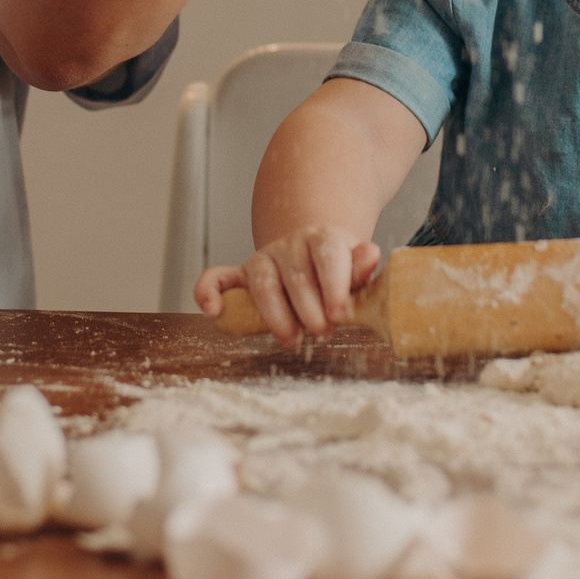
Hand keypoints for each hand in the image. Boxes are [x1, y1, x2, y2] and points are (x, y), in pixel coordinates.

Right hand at [192, 225, 381, 345]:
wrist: (312, 251)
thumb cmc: (336, 268)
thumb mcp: (354, 265)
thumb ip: (360, 266)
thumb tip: (371, 254)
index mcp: (322, 239)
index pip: (327, 255)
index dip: (333, 286)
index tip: (341, 315)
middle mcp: (290, 245)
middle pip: (295, 276)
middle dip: (309, 310)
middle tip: (323, 333)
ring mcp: (263, 259)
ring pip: (262, 283)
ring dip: (275, 315)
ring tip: (292, 339)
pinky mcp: (240, 275)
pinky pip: (217, 278)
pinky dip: (208, 291)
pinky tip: (213, 312)